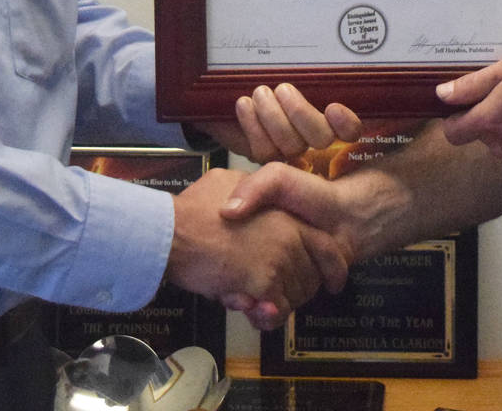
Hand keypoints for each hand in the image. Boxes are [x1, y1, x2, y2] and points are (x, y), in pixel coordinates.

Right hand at [166, 168, 350, 330]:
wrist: (171, 232)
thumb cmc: (192, 210)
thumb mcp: (227, 182)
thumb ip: (249, 194)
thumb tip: (248, 205)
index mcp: (286, 215)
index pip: (326, 247)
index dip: (330, 268)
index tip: (331, 282)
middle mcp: (290, 237)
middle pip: (310, 279)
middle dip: (293, 292)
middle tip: (269, 294)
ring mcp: (279, 260)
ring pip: (294, 298)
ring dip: (276, 305)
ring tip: (250, 298)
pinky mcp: (264, 284)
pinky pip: (276, 312)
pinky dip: (263, 317)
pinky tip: (244, 305)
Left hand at [194, 83, 363, 163]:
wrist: (226, 92)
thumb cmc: (265, 74)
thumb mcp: (289, 68)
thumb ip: (308, 72)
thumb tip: (330, 53)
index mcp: (329, 114)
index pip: (351, 130)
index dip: (346, 125)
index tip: (333, 108)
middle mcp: (314, 136)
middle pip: (321, 138)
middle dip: (300, 113)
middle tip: (282, 90)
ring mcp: (290, 149)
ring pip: (292, 145)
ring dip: (273, 115)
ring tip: (260, 93)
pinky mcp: (265, 156)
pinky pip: (264, 151)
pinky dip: (253, 125)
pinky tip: (245, 105)